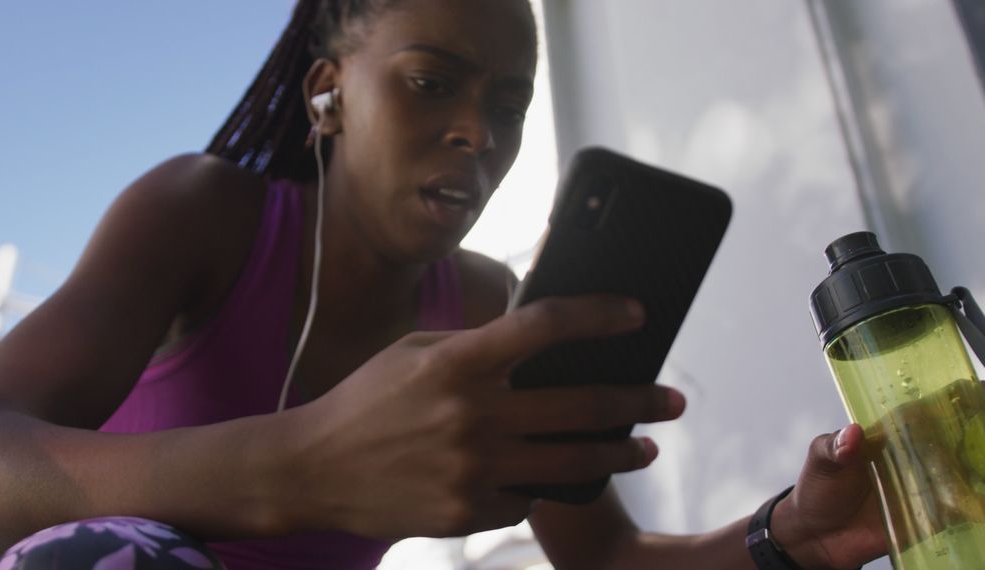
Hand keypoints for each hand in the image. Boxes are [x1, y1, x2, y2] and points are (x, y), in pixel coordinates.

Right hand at [285, 295, 685, 539]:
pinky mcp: (466, 511)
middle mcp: (471, 414)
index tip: (636, 315)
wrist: (313, 468)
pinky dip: (539, 484)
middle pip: (579, 403)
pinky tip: (545, 476)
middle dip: (637, 399)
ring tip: (643, 447)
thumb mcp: (416, 352)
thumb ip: (477, 345)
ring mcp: (472, 469)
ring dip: (617, 453)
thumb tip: (540, 339)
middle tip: (672, 399)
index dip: (599, 315)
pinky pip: (525, 496)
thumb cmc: (368, 399)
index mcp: (456, 360)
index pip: (545, 326)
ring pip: (570, 462)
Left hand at [772, 380, 984, 568]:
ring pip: (977, 467)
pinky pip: (971, 509)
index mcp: (896, 431)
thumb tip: (851, 434)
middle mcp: (921, 454)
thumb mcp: (821, 461)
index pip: (936, 405)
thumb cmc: (819, 489)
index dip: (967, 396)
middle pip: (968, 433)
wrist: (817, 537)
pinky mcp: (937, 516)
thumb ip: (833, 448)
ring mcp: (932, 484)